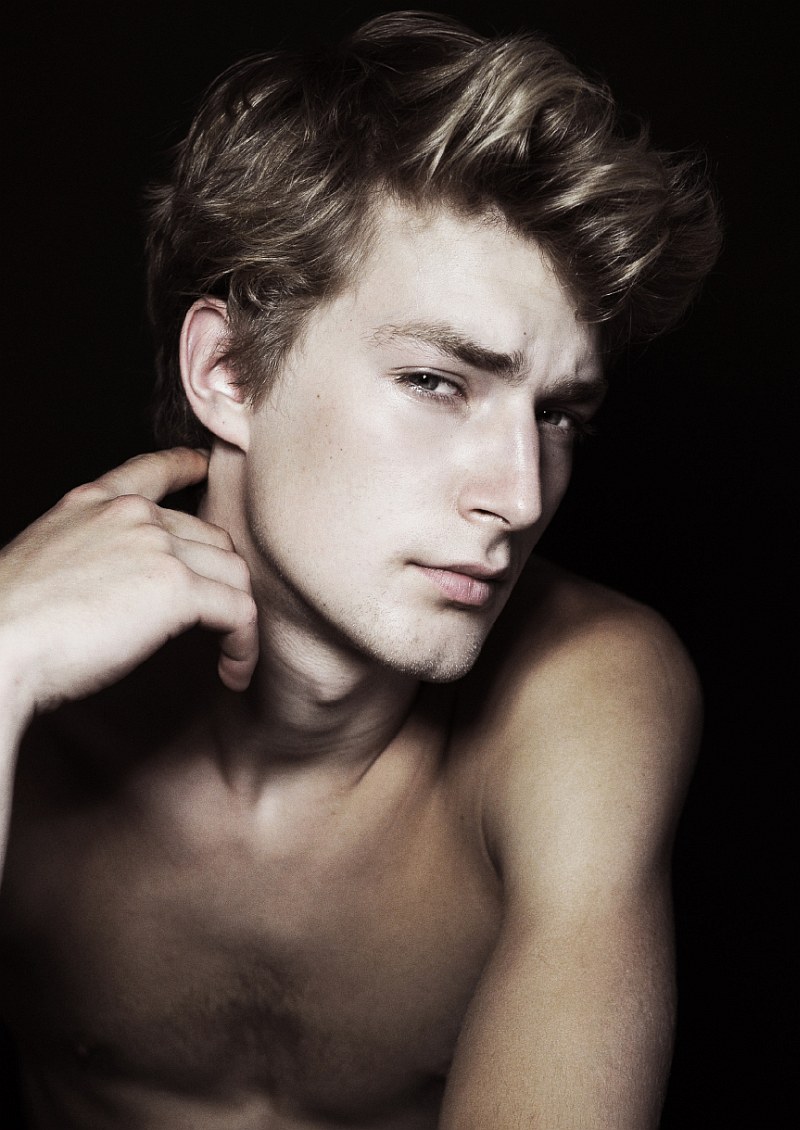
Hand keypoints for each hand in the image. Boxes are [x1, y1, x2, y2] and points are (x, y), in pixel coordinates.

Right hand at [0, 448, 257, 716]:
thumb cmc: (10, 625)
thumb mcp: (47, 561)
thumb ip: (93, 554)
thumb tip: (123, 588)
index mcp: (92, 503)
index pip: (151, 470)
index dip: (186, 467)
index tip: (204, 466)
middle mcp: (131, 515)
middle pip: (210, 538)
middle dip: (220, 579)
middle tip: (220, 619)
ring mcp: (157, 546)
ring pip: (233, 574)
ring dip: (238, 616)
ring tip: (230, 655)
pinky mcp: (177, 588)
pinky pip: (239, 611)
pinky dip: (244, 646)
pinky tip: (233, 671)